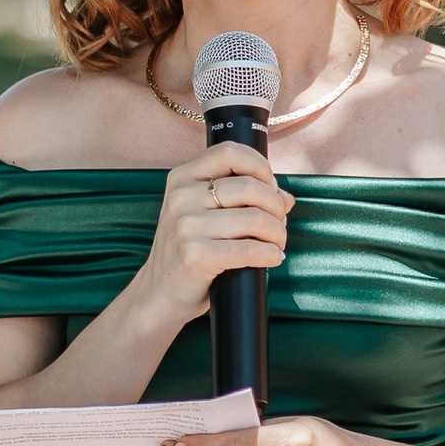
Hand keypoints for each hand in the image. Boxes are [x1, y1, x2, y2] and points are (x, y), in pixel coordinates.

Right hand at [143, 141, 289, 319]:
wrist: (159, 293)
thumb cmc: (187, 252)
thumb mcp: (202, 214)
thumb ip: (239, 198)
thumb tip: (285, 197)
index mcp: (182, 178)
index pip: (230, 152)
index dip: (260, 166)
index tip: (271, 187)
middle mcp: (181, 197)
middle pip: (250, 187)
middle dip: (276, 207)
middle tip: (279, 224)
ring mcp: (186, 226)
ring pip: (255, 218)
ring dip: (277, 233)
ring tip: (277, 243)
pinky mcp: (195, 255)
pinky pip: (249, 249)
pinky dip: (270, 254)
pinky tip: (272, 257)